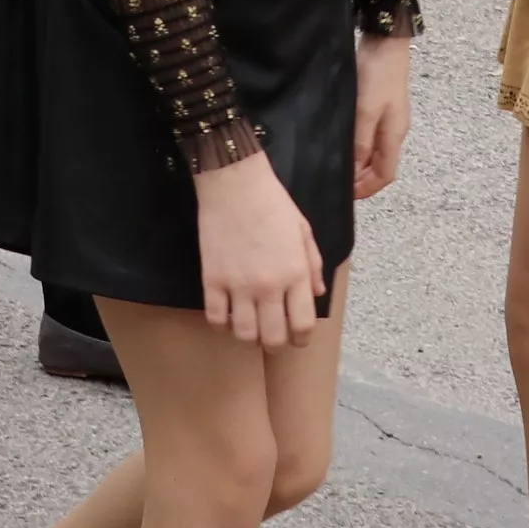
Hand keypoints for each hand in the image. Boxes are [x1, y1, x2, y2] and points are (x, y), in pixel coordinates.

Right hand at [192, 151, 324, 350]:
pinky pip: (215, 318)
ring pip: (243, 334)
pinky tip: (227, 314)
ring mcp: (238, 285)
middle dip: (275, 344)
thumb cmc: (273, 202)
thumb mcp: (303, 230)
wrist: (234, 183)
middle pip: (272, 338)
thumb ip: (313, 264)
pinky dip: (221, 323)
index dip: (302, 339)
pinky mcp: (211, 279)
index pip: (303, 325)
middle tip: (273, 337)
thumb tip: (317, 293)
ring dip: (248, 336)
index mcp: (295, 274)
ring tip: (249, 325)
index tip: (298, 339)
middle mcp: (269, 286)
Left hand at [352, 33, 412, 199]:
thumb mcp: (365, 111)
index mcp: (394, 135)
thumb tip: (355, 171)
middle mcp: (395, 131)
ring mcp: (390, 118)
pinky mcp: (381, 105)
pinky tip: (345, 141)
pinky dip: (360, 146)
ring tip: (338, 165)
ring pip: (376, 152)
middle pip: (382, 166)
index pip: (386, 175)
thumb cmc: (377, 75)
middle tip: (338, 183)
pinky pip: (372, 136)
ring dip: (360, 163)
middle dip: (362, 179)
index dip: (367, 189)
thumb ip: (361, 142)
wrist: (386, 40)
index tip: (346, 195)